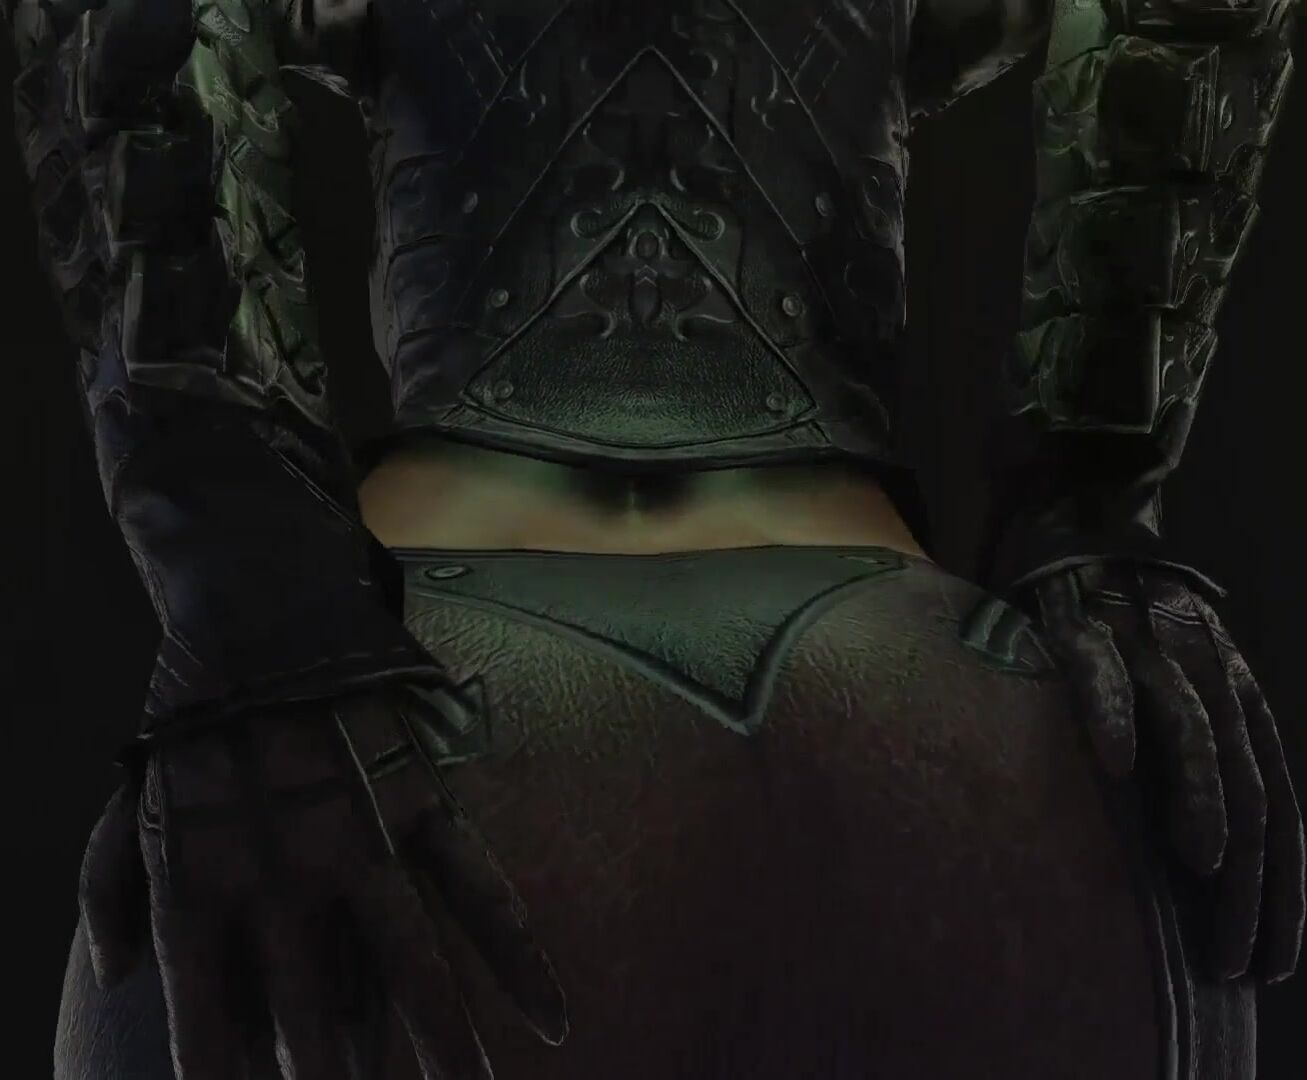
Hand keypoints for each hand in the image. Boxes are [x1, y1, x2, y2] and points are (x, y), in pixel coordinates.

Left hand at [79, 686, 566, 1078]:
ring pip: (414, 970)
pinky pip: (480, 893)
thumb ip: (104, 895)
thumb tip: (117, 978)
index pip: (209, 1032)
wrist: (255, 607)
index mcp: (197, 889)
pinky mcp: (420, 802)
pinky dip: (519, 959)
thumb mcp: (124, 804)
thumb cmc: (189, 714)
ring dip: (446, 1048)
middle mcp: (282, 882)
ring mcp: (361, 842)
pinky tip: (551, 1019)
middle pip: (316, 1021)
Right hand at [1024, 561, 1304, 982]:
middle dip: (1250, 880)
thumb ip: (1198, 769)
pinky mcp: (1089, 629)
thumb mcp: (1182, 703)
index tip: (1271, 967)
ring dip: (1203, 804)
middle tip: (1231, 954)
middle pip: (1249, 792)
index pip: (1281, 817)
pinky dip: (1114, 714)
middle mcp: (1212, 684)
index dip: (1284, 894)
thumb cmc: (1127, 641)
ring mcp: (1151, 654)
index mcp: (1243, 712)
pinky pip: (1106, 674)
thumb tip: (1206, 869)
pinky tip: (1115, 763)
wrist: (1088, 542)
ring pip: (1197, 734)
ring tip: (1202, 869)